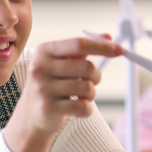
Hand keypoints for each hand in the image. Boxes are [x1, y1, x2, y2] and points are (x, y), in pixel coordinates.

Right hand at [3, 37, 121, 151]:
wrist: (30, 115)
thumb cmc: (51, 84)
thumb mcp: (62, 63)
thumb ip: (83, 49)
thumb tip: (108, 36)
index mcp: (44, 51)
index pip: (78, 44)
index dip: (102, 47)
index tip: (120, 50)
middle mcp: (40, 68)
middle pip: (86, 67)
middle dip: (96, 76)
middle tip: (92, 81)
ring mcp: (43, 88)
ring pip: (87, 88)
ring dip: (91, 94)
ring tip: (80, 96)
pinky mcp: (48, 108)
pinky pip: (83, 107)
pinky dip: (86, 109)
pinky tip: (76, 108)